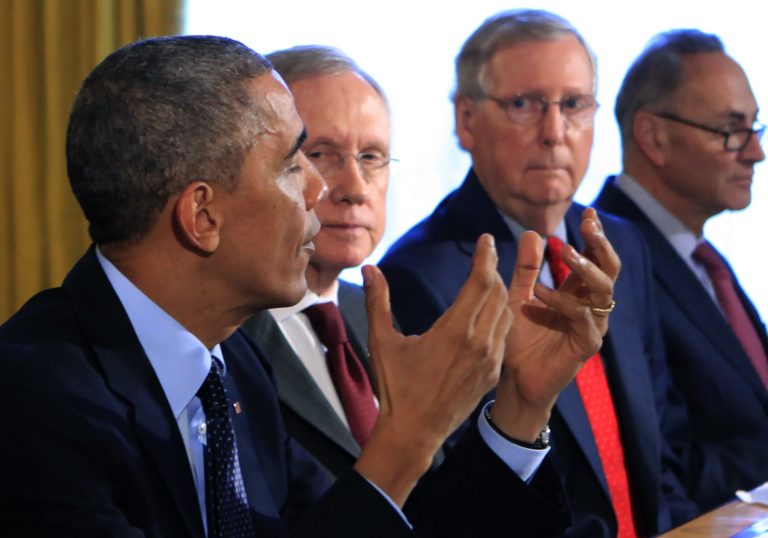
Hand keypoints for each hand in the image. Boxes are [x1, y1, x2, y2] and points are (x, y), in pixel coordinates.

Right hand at [354, 234, 511, 504]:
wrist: (414, 432)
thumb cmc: (395, 387)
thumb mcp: (382, 342)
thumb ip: (378, 302)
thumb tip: (369, 268)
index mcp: (454, 331)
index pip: (480, 283)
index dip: (485, 257)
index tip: (485, 239)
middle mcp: (479, 343)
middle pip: (497, 294)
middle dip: (492, 270)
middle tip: (486, 253)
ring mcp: (490, 360)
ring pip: (505, 314)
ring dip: (498, 293)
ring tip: (488, 278)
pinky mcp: (493, 374)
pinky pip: (504, 336)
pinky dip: (500, 317)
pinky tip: (489, 312)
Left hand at [491, 208, 620, 439]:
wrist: (512, 380)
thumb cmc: (518, 340)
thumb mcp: (518, 296)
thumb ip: (526, 268)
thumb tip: (531, 233)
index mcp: (577, 292)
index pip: (594, 258)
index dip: (594, 235)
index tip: (588, 211)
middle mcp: (589, 306)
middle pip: (609, 270)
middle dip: (600, 245)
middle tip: (588, 225)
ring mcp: (592, 326)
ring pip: (604, 291)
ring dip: (586, 269)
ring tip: (565, 252)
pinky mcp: (586, 346)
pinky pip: (583, 320)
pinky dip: (562, 303)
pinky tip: (539, 294)